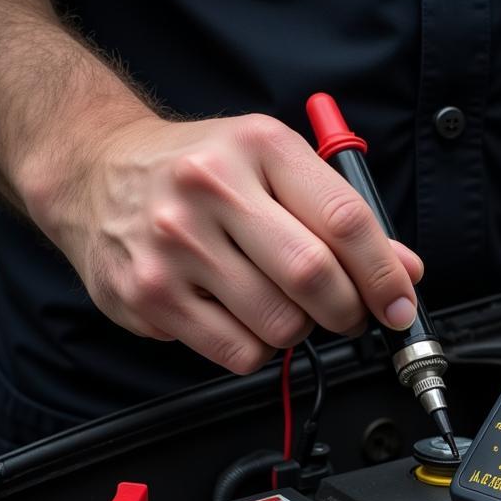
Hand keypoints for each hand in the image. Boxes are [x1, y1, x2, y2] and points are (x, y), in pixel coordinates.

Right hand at [24, 114, 422, 372]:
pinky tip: (241, 318)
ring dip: (298, 331)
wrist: (94, 171)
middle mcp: (211, 188)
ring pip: (279, 325)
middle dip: (347, 311)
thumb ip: (339, 217)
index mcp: (258, 147)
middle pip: (313, 277)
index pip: (345, 219)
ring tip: (280, 305)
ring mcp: (174, 244)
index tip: (400, 304)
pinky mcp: (148, 295)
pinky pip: (237, 353)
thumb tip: (405, 273)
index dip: (385, 274)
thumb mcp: (272, 167)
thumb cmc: (198, 172)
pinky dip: (257, 349)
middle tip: (346, 314)